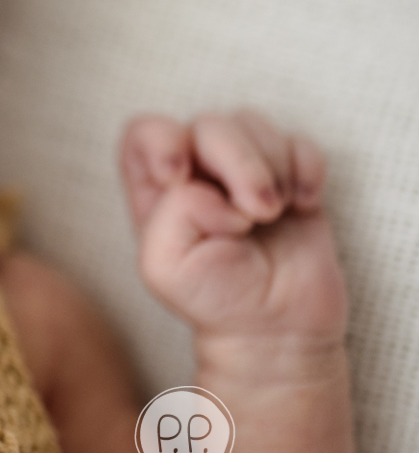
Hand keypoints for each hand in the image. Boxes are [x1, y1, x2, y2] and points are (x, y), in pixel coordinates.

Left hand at [119, 111, 346, 344]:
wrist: (277, 327)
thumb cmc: (213, 298)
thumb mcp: (166, 266)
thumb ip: (173, 213)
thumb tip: (216, 191)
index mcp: (154, 187)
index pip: (146, 131)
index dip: (163, 141)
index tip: (179, 177)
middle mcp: (196, 169)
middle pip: (208, 125)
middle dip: (237, 162)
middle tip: (256, 213)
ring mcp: (243, 169)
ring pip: (253, 125)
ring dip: (271, 167)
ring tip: (273, 214)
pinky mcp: (290, 175)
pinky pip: (300, 143)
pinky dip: (306, 170)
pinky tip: (303, 205)